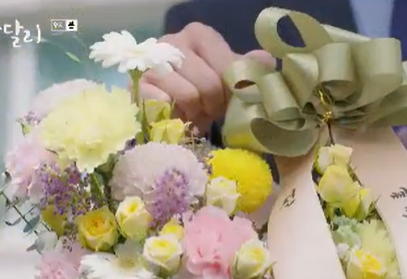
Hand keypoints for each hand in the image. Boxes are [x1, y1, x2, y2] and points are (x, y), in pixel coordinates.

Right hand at [137, 22, 274, 133]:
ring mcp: (153, 62)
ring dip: (196, 112)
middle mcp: (173, 41)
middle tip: (211, 111)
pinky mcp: (140, 85)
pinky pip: (166, 105)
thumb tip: (266, 61)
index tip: (229, 99)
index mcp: (199, 34)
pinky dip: (176, 117)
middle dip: (214, 105)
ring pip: (188, 95)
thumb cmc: (204, 88)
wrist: (171, 105)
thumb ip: (247, 69)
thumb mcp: (229, 77)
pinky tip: (177, 115)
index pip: (227, 66)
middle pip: (209, 83)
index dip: (232, 90)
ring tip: (195, 113)